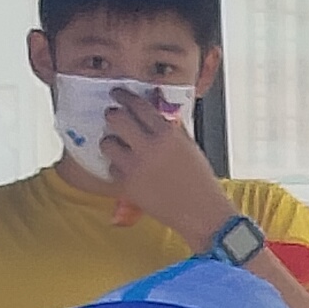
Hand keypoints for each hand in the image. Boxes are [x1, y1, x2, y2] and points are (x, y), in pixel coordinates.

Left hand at [89, 81, 234, 244]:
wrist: (202, 213)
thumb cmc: (200, 181)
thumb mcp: (189, 146)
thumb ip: (170, 128)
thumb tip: (154, 114)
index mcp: (167, 134)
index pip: (138, 105)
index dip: (125, 97)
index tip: (118, 94)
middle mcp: (149, 147)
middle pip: (116, 118)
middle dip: (112, 114)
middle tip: (112, 115)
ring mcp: (136, 167)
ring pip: (107, 143)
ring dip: (111, 141)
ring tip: (118, 145)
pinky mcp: (128, 185)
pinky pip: (111, 168)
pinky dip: (117, 167)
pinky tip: (128, 169)